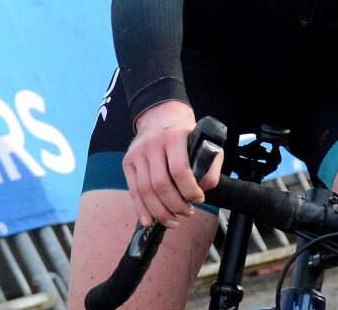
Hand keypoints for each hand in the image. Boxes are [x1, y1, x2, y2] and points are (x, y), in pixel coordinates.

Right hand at [122, 100, 222, 228]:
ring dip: (160, 212)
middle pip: (160, 184)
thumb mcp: (203, 141)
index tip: (199, 199)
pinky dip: (141, 209)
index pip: (179, 169)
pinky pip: (133, 191)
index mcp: (174, 137)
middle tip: (188, 213)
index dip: (189, 190)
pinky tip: (150, 221)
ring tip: (174, 221)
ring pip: (145, 191)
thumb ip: (209, 164)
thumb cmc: (185, 133)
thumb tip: (204, 189)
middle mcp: (152, 144)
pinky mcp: (127, 162)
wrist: (160, 116)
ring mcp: (137, 153)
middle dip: (175, 205)